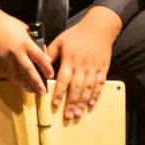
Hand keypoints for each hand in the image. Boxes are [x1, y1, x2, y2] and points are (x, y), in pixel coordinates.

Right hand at [0, 10, 54, 94]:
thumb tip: (43, 53)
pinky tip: (20, 85)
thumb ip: (34, 42)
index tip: (51, 76)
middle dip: (36, 82)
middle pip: (29, 71)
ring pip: (18, 76)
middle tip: (43, 92)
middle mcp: (16, 53)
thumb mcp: (25, 28)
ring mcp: (6, 60)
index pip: (38, 57)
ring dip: (26, 85)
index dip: (46, 67)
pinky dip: (15, 81)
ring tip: (33, 91)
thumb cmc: (8, 23)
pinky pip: (8, 76)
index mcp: (25, 43)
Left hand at [47, 6, 119, 124]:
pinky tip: (91, 105)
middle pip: (76, 88)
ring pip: (88, 89)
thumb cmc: (77, 34)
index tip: (54, 105)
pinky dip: (96, 96)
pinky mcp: (103, 69)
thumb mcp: (60, 40)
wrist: (99, 27)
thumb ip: (50, 53)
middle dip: (71, 103)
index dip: (58, 93)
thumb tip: (41, 65)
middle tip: (67, 116)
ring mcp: (94, 68)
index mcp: (69, 60)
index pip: (63, 80)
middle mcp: (82, 66)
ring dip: (83, 103)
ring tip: (78, 114)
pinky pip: (100, 84)